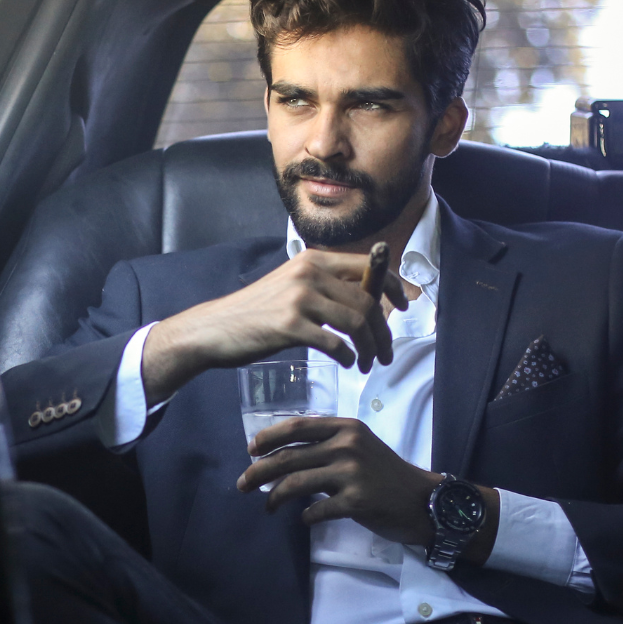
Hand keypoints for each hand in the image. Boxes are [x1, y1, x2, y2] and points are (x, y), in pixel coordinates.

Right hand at [140, 245, 410, 401]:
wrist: (215, 329)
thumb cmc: (255, 313)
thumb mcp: (292, 287)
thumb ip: (325, 288)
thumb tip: (365, 300)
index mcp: (314, 259)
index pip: (369, 266)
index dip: (395, 286)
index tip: (407, 305)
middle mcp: (309, 272)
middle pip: (367, 300)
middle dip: (384, 331)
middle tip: (385, 353)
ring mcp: (299, 297)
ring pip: (356, 321)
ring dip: (370, 347)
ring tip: (368, 364)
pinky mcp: (289, 324)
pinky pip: (334, 342)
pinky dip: (348, 356)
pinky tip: (348, 364)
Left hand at [235, 417, 498, 561]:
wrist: (423, 501)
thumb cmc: (386, 474)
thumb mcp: (359, 447)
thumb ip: (326, 446)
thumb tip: (282, 455)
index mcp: (345, 427)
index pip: (296, 428)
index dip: (268, 438)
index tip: (250, 451)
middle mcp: (347, 445)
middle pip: (288, 457)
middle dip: (259, 472)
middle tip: (242, 484)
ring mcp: (352, 472)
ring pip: (295, 483)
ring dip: (274, 497)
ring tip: (267, 507)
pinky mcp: (356, 501)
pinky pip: (316, 510)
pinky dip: (305, 516)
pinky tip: (304, 519)